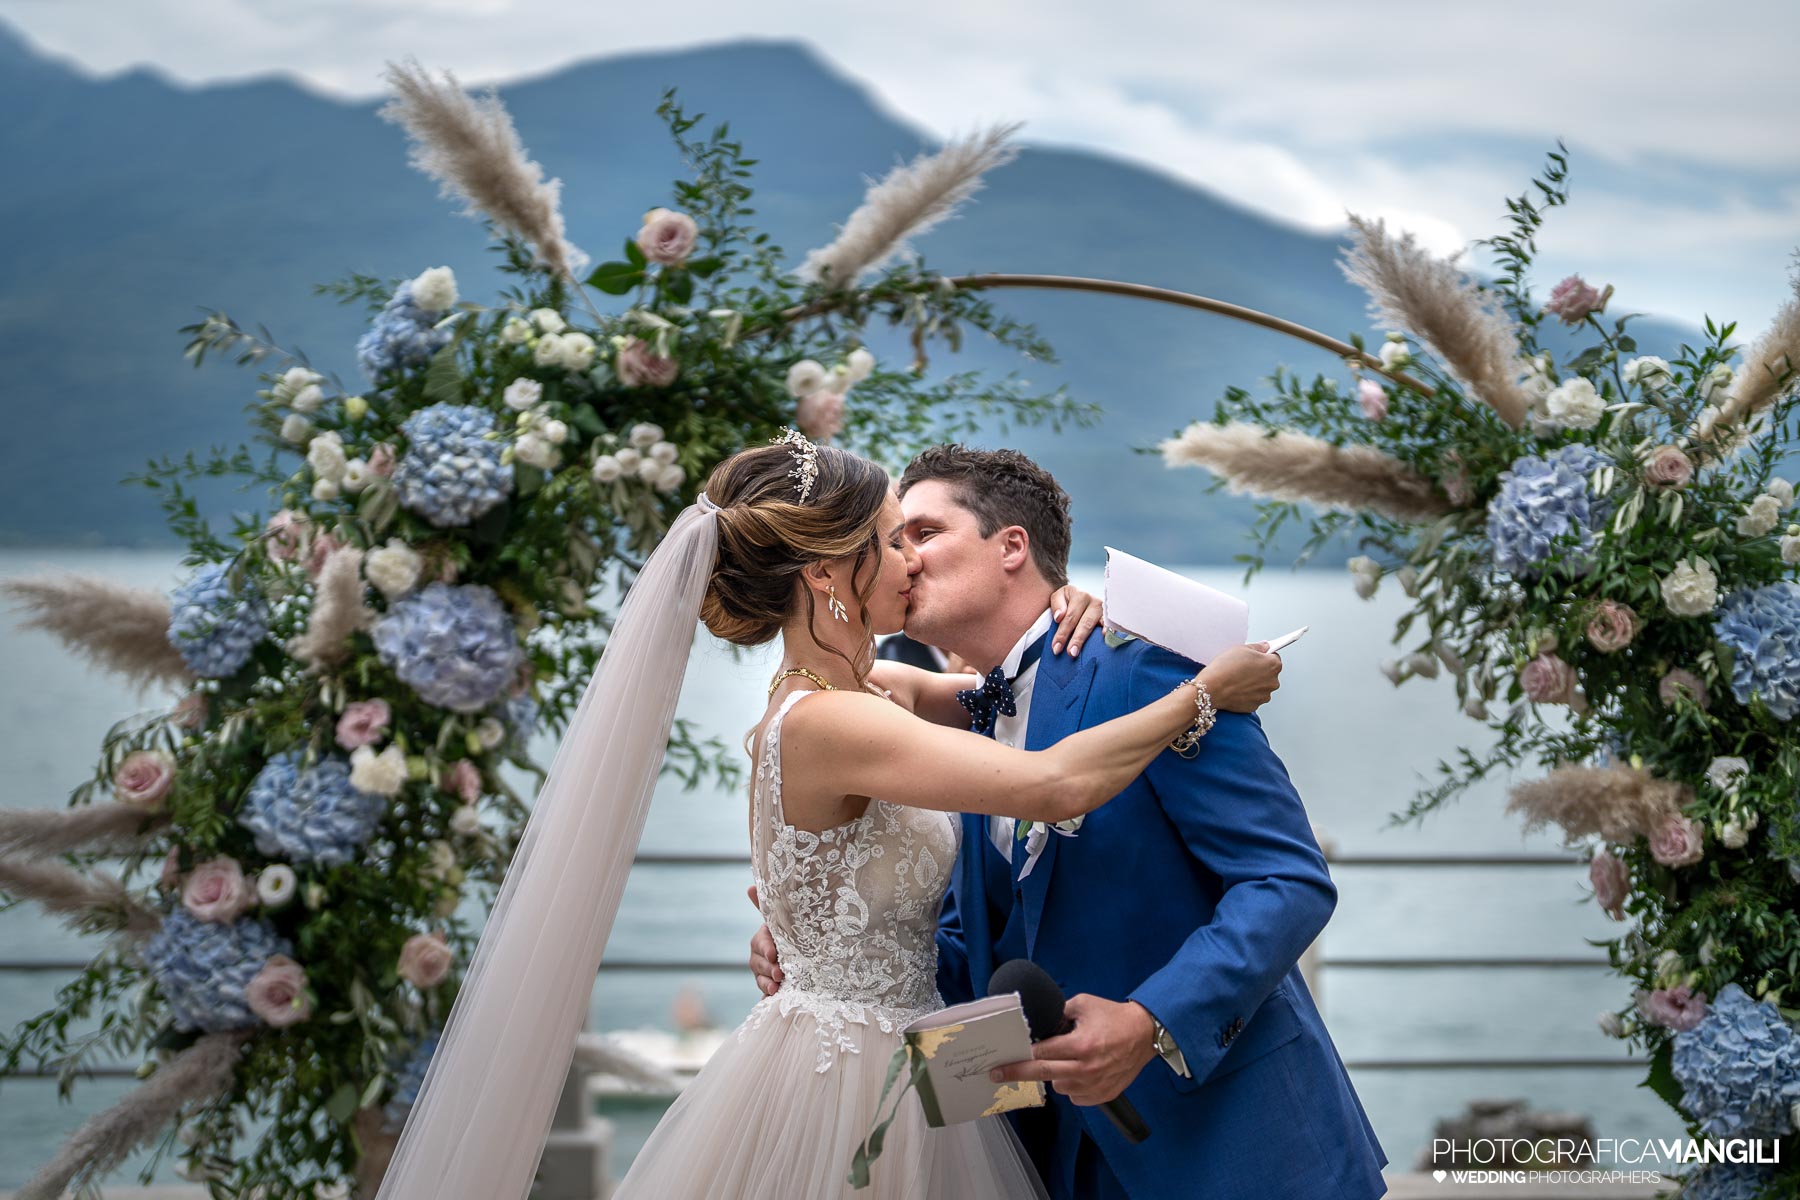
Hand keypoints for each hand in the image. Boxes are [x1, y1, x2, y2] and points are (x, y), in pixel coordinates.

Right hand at [746, 885, 782, 995]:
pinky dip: (768, 997)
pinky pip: (765, 994)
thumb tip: (749, 886)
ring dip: (767, 984)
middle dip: (768, 968)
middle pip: (758, 964)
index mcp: (762, 939)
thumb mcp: (782, 921)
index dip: (766, 948)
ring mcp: (762, 974)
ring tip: (777, 988)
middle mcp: (759, 957)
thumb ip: (765, 906)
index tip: (774, 954)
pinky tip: (772, 1000)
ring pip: (760, 980)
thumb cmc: (790, 935)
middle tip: (780, 973)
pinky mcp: (769, 988)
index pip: (760, 943)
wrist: (801, 957)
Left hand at [988, 995, 1155, 1106]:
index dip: (1020, 1056)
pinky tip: (1081, 1070)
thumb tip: (1037, 1026)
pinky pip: (1074, 1096)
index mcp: (1081, 1045)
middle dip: (1017, 1073)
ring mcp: (1095, 1085)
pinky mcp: (1102, 1095)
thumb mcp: (1083, 1004)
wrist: (1145, 1034)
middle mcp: (1087, 1068)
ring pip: (1059, 1087)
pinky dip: (1072, 1085)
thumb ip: (1058, 1013)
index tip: (1002, 1062)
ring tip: (1069, 1058)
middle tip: (998, 1074)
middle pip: (1042, 1074)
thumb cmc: (1113, 1017)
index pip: (1041, 1053)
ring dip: (1055, 1074)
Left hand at [1049, 585, 1103, 656]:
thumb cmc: (1069, 599)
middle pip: (1084, 623)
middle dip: (1076, 639)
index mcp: (1079, 595)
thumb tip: (1059, 617)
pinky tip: (1104, 637)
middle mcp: (1093, 601)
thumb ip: (1057, 604)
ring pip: (1095, 625)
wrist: (1082, 597)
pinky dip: (1108, 630)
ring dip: (1087, 639)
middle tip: (1070, 653)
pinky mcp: (1110, 617)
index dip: (1062, 633)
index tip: (1056, 648)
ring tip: (1082, 651)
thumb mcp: (1059, 596)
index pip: (1070, 617)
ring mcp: (1103, 610)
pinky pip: (1110, 625)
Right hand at [1197, 642, 1281, 711]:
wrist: (1212, 688)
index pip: (1275, 657)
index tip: (1257, 656)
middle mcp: (1273, 682)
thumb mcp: (1241, 648)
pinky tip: (1236, 688)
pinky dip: (1247, 693)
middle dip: (1259, 670)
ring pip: (1261, 686)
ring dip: (1253, 683)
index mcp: (1273, 665)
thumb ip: (1258, 647)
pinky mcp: (1254, 706)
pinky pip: (1253, 697)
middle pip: (1269, 673)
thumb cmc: (1225, 669)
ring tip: (1237, 678)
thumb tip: (1264, 647)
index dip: (1263, 656)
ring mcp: (1264, 696)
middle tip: (1243, 667)